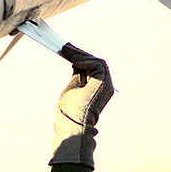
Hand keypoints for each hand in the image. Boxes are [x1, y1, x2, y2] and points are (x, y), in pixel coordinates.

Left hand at [49, 44, 113, 167]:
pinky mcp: (104, 84)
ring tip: (65, 50)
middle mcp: (105, 85)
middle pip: (95, 62)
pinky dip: (85, 61)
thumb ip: (77, 74)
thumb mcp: (73, 87)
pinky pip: (98, 65)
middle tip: (64, 47)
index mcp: (98, 86)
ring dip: (81, 54)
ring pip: (97, 62)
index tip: (65, 50)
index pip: (90, 67)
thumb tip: (75, 61)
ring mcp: (106, 85)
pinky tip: (73, 61)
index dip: (79, 57)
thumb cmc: (69, 110)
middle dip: (79, 53)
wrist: (72, 124)